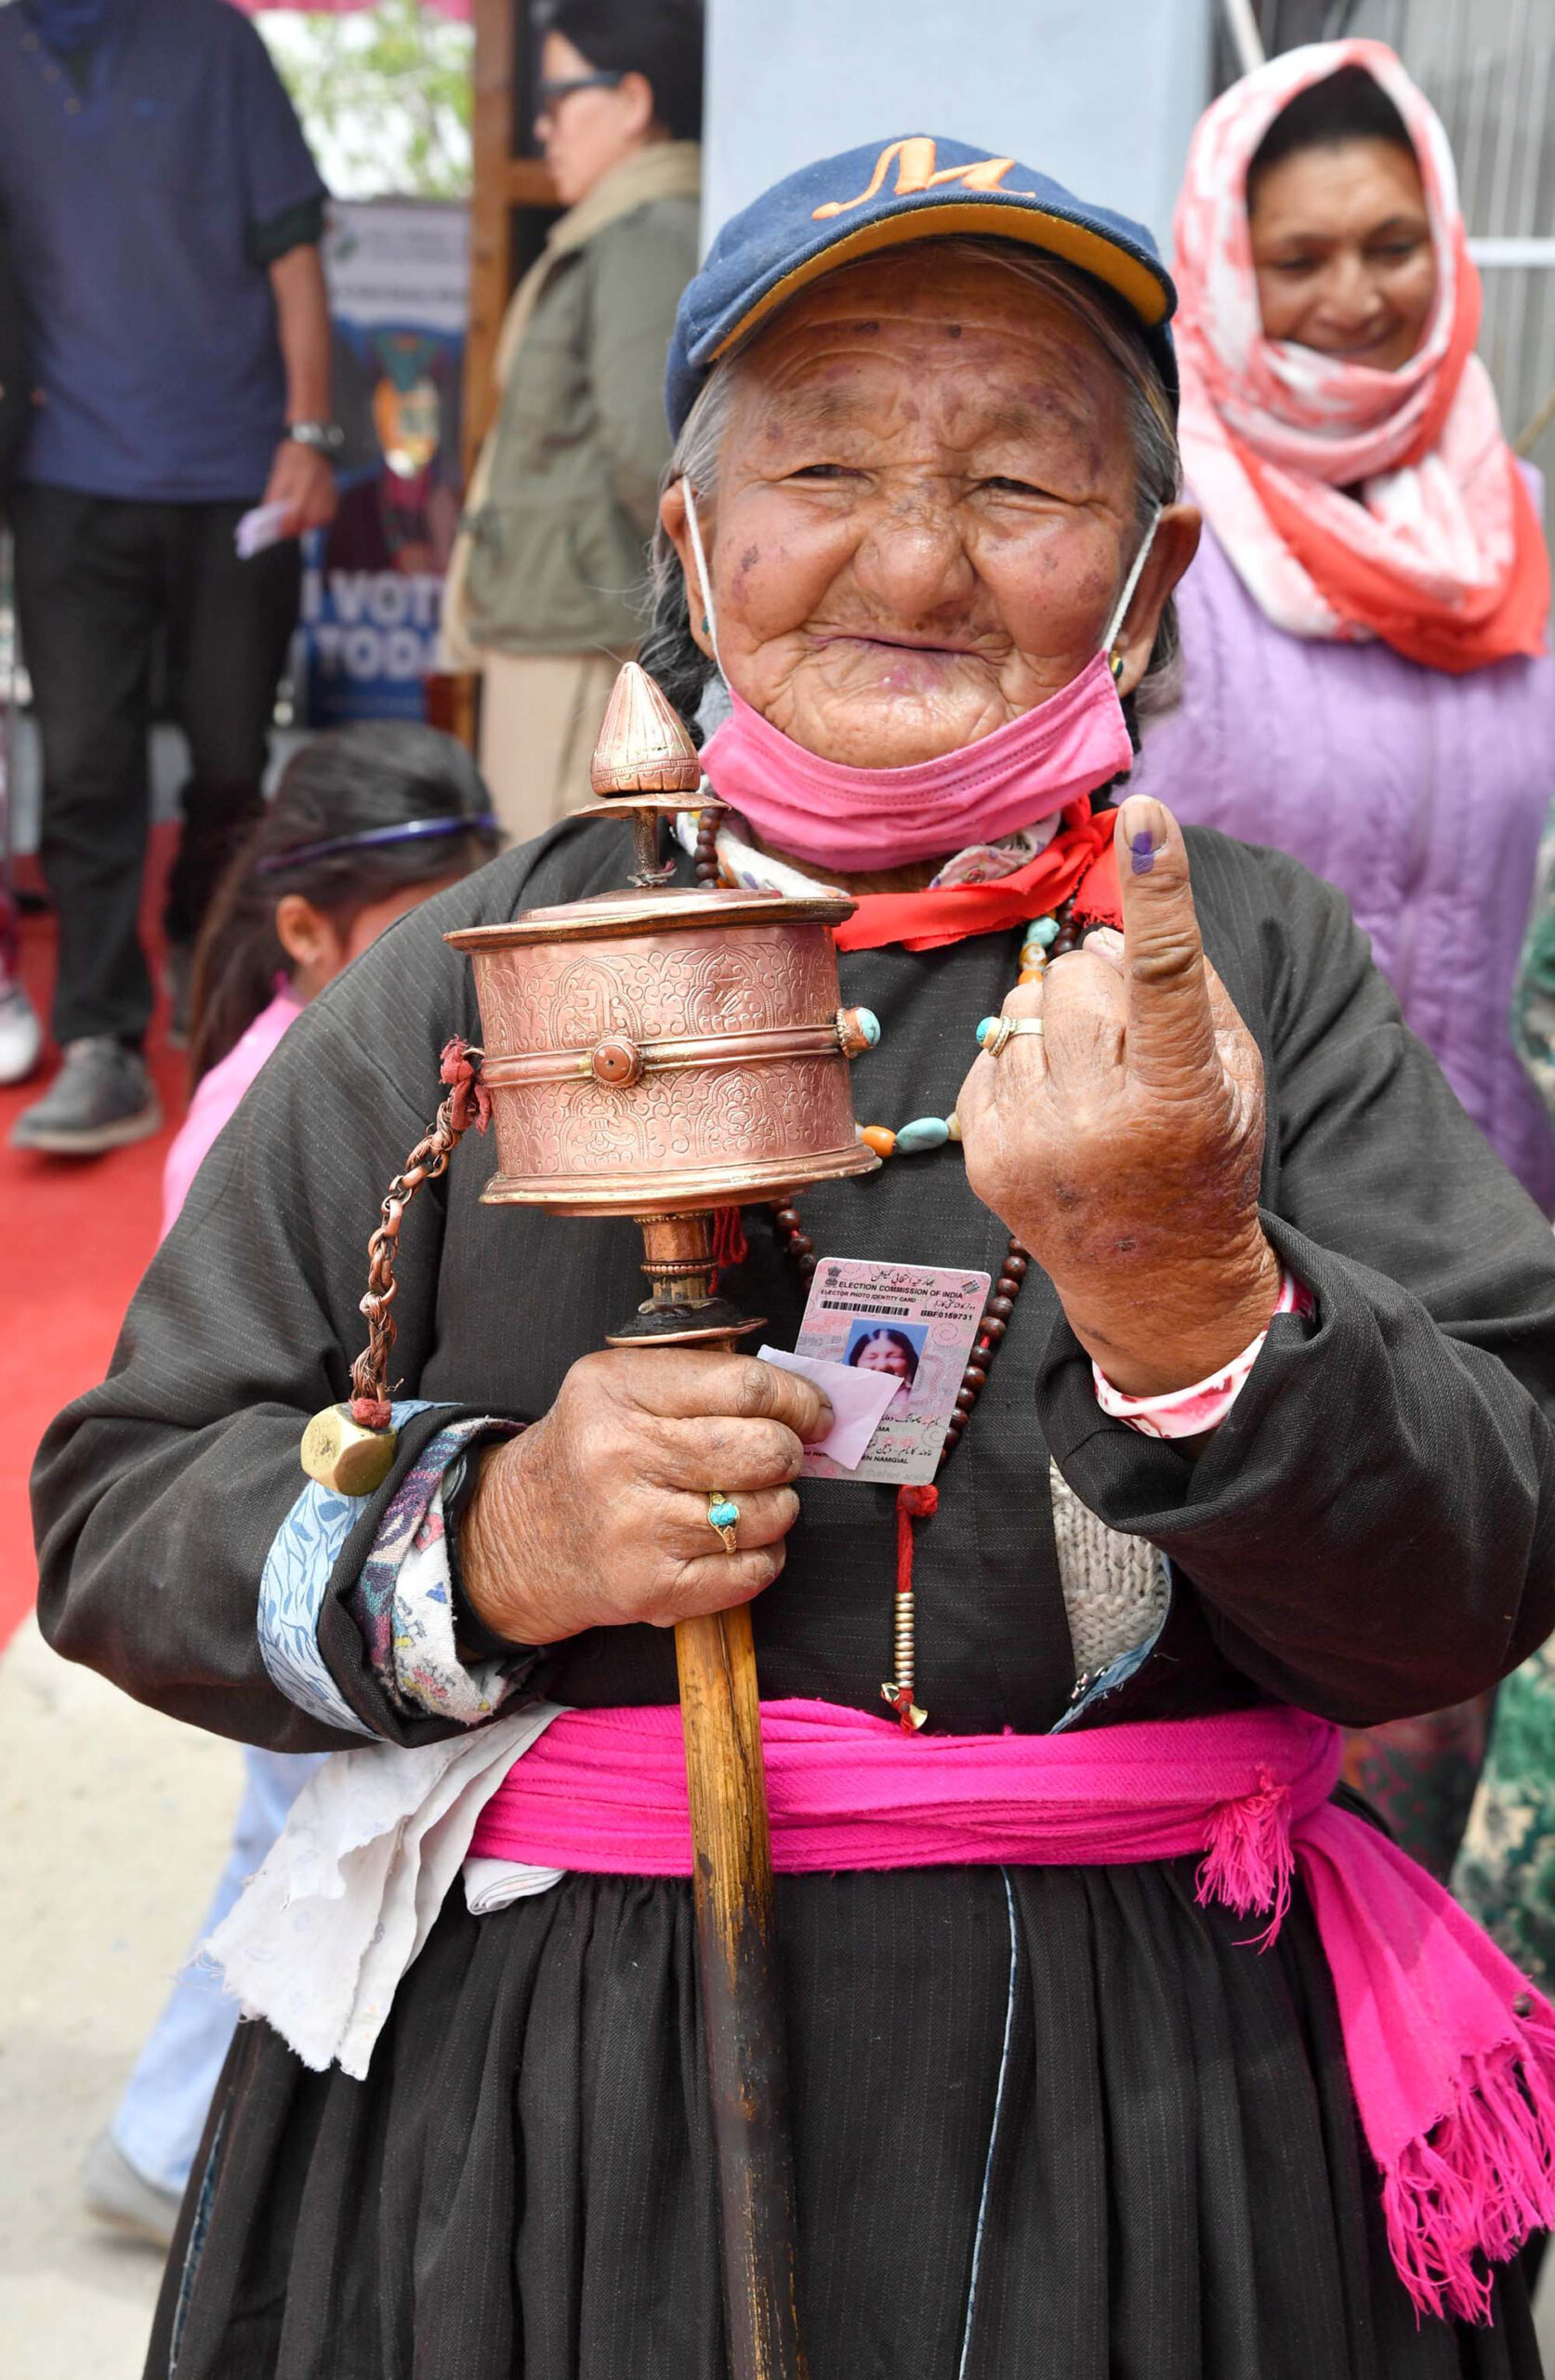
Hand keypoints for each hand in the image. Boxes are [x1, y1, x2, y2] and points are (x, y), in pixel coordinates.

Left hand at [261, 437, 336, 536]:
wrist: (313, 440)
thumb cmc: (293, 454)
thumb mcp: (279, 471)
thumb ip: (275, 494)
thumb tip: (269, 514)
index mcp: (303, 479)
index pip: (296, 510)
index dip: (287, 524)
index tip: (279, 532)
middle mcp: (319, 486)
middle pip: (312, 518)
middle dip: (299, 527)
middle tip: (287, 531)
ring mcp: (329, 490)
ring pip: (323, 518)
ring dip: (310, 525)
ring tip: (298, 525)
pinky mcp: (335, 492)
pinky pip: (330, 512)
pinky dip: (319, 519)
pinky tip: (311, 518)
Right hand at [459, 1349, 832, 1646]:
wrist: (518, 1535)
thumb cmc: (590, 1452)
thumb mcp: (621, 1386)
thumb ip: (702, 1379)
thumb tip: (803, 1403)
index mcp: (618, 1390)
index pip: (745, 1386)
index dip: (797, 1400)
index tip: (812, 1412)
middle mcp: (622, 1456)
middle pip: (764, 1451)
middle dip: (788, 1454)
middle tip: (777, 1457)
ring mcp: (636, 1528)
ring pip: (765, 1515)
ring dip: (778, 1506)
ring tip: (750, 1499)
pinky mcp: (650, 1589)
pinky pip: (750, 1574)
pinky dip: (764, 1557)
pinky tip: (738, 1543)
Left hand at [957, 793, 1280, 1395]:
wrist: (1154, 1276)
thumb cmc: (1203, 1153)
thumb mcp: (1232, 1073)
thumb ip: (1186, 985)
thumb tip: (1106, 924)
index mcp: (1181, 1099)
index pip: (1166, 977)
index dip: (1159, 890)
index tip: (1148, 816)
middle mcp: (1102, 1124)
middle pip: (1075, 975)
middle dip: (1098, 988)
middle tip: (1126, 1043)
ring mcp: (1034, 1144)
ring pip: (1022, 1008)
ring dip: (1054, 1029)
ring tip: (1091, 1090)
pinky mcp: (984, 1157)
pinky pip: (988, 1050)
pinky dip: (1020, 1064)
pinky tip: (1055, 1111)